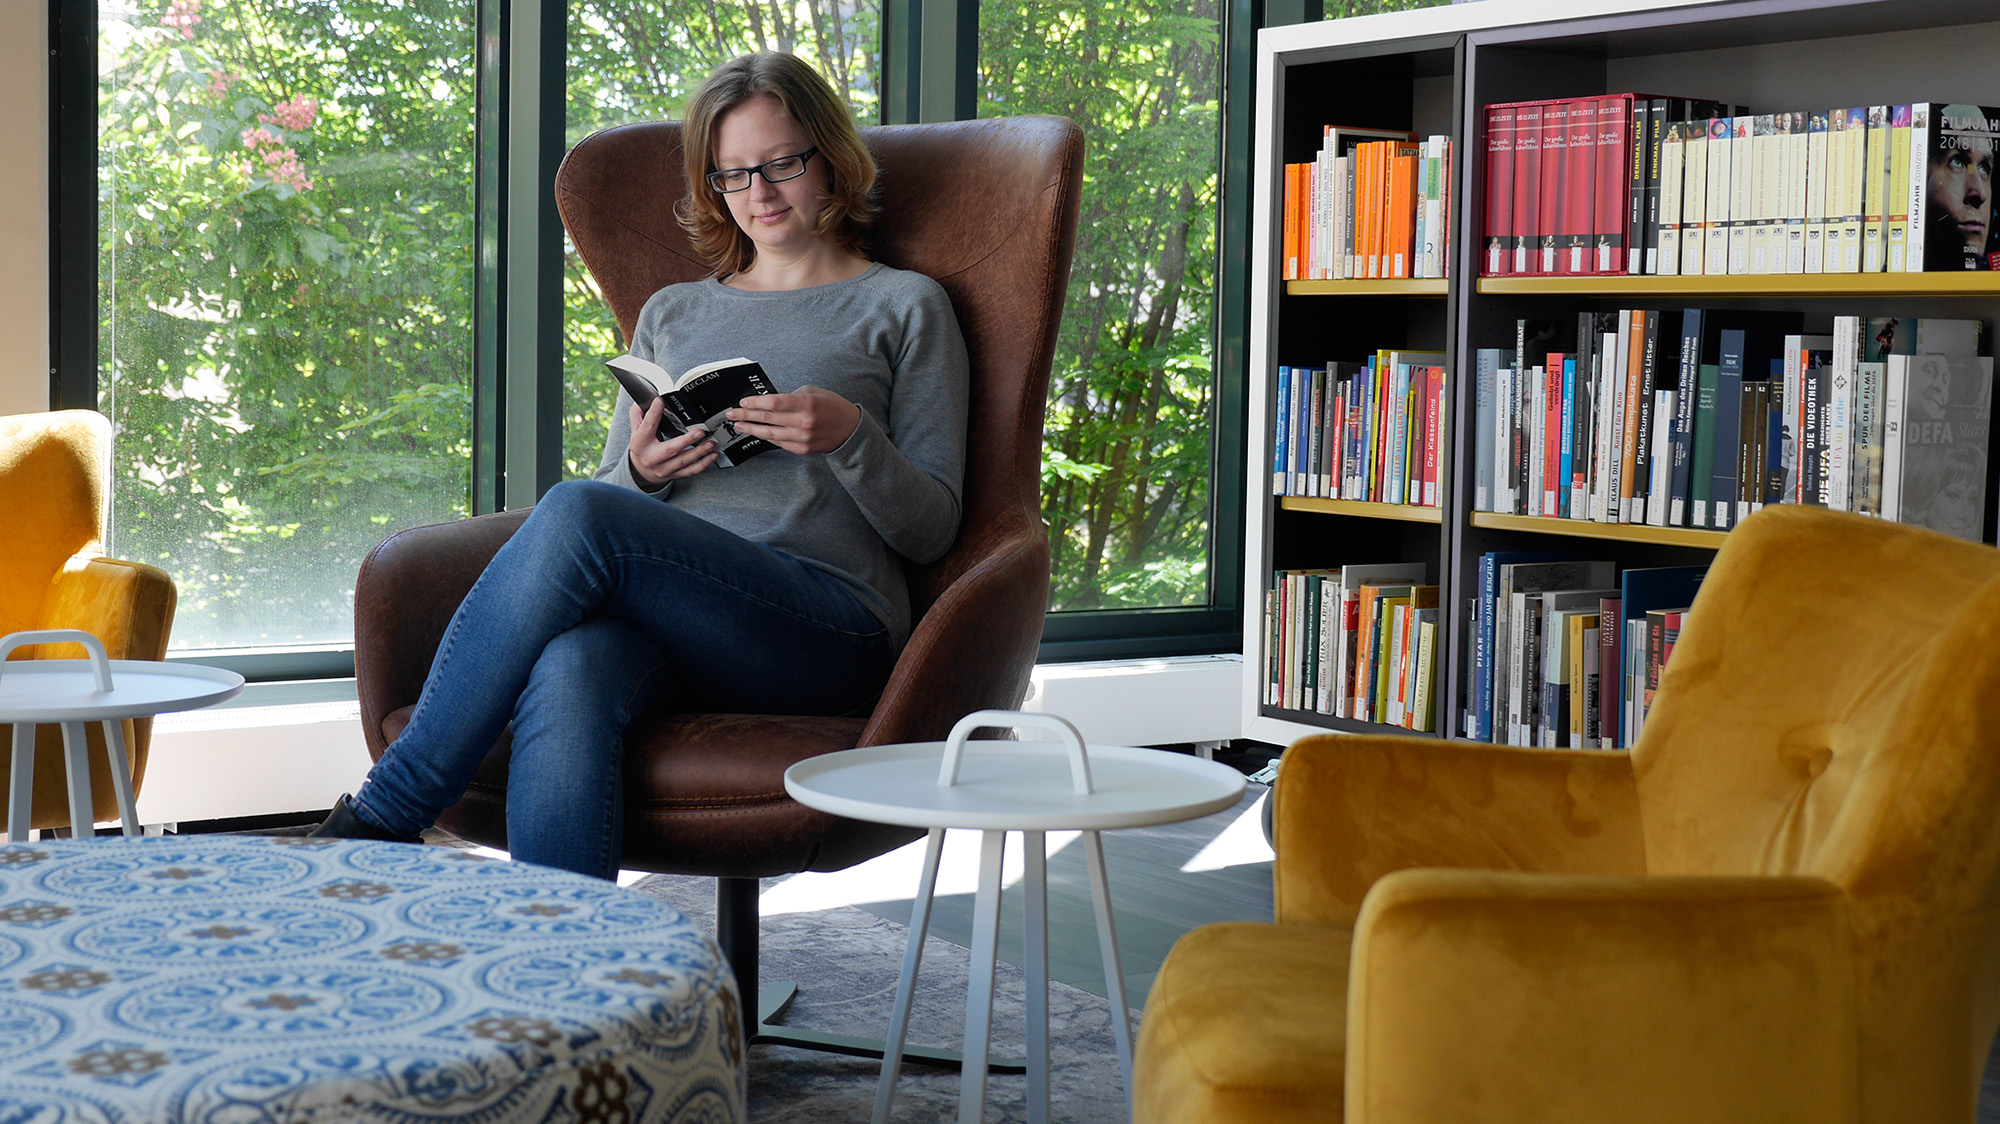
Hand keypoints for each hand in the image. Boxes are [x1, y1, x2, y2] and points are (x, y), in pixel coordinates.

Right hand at [627, 398, 716, 485]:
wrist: (641, 471)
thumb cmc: (641, 448)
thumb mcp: (635, 430)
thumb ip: (638, 414)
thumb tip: (643, 400)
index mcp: (640, 444)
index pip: (647, 427)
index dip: (653, 414)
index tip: (660, 402)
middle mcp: (652, 457)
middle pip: (670, 449)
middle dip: (686, 441)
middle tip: (700, 432)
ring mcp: (664, 468)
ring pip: (684, 461)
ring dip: (699, 452)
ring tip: (710, 443)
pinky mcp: (674, 474)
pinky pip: (691, 470)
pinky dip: (704, 463)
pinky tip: (712, 455)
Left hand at [727, 386, 860, 454]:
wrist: (849, 429)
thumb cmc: (831, 406)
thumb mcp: (813, 392)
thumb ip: (790, 397)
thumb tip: (768, 402)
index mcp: (805, 404)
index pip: (773, 404)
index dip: (755, 403)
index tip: (743, 402)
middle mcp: (803, 422)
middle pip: (767, 419)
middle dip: (746, 416)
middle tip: (732, 414)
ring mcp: (802, 438)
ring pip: (770, 434)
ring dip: (752, 429)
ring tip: (739, 425)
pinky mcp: (802, 449)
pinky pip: (779, 443)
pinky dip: (767, 437)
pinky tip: (757, 432)